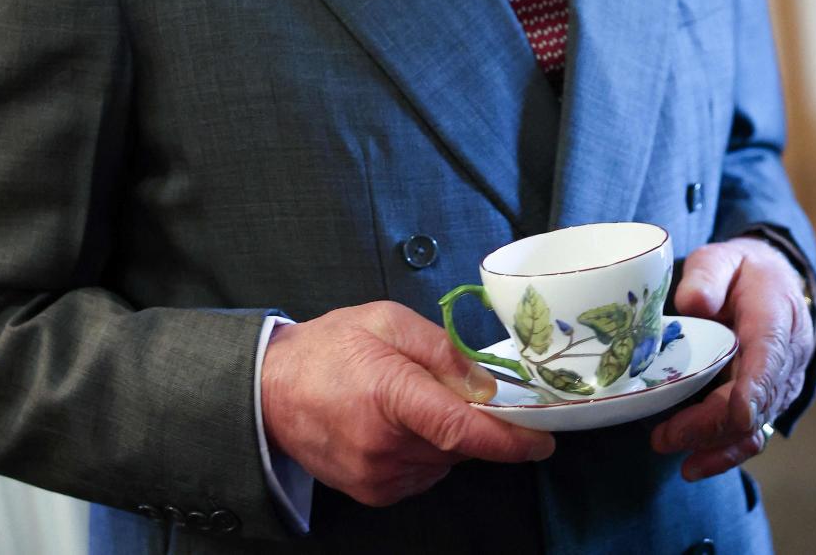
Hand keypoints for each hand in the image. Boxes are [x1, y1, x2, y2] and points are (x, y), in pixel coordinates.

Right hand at [262, 301, 554, 505]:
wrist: (272, 390)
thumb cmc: (330, 347)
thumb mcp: (387, 321)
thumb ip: (442, 350)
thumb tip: (487, 384)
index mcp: (388, 394)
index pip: (459, 428)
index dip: (507, 439)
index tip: (543, 440)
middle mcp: (384, 445)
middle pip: (458, 443)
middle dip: (468, 416)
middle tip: (445, 382)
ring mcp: (377, 476)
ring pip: (444, 460)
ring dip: (444, 434)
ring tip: (405, 397)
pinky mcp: (373, 494)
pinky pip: (423, 473)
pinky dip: (425, 450)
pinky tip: (397, 423)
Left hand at [650, 237, 813, 480]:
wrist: (775, 282)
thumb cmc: (742, 272)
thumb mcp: (722, 258)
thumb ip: (708, 276)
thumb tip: (692, 303)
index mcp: (776, 318)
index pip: (770, 356)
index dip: (755, 388)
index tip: (738, 414)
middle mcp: (785, 359)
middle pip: (754, 401)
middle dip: (711, 424)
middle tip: (665, 436)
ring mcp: (779, 386)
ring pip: (755, 427)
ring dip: (714, 445)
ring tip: (673, 454)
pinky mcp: (767, 402)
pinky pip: (751, 435)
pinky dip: (724, 452)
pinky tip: (694, 464)